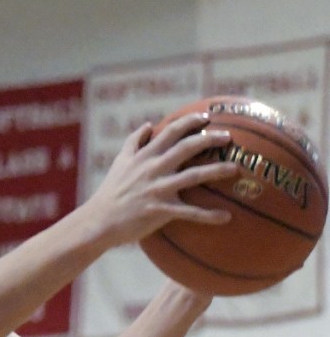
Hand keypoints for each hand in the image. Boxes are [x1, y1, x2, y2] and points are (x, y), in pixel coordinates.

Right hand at [83, 112, 236, 246]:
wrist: (100, 220)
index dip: (190, 122)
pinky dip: (209, 215)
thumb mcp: (120, 161)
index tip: (207, 117)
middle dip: (209, 139)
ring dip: (216, 171)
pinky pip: (190, 213)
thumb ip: (134, 142)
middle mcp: (153, 168)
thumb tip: (149, 124)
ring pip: (193, 176)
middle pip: (186, 148)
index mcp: (145, 155)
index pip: (170, 131)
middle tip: (228, 137)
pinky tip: (227, 217)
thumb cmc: (112, 191)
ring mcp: (158, 189)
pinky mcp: (161, 210)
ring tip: (235, 169)